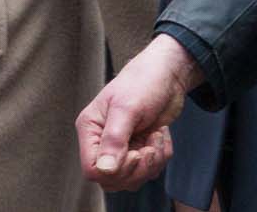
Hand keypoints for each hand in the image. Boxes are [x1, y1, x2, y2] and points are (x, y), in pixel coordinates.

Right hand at [76, 34, 199, 190]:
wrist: (166, 76)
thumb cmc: (142, 83)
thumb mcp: (126, 109)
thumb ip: (114, 140)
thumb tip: (104, 170)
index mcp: (90, 129)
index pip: (92, 169)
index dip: (115, 171)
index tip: (134, 154)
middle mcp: (102, 141)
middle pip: (113, 180)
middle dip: (138, 168)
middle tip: (149, 147)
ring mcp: (121, 147)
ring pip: (132, 179)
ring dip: (151, 163)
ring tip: (155, 137)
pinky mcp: (138, 149)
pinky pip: (150, 170)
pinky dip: (161, 157)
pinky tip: (159, 136)